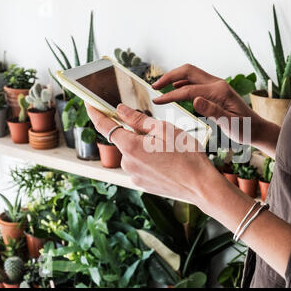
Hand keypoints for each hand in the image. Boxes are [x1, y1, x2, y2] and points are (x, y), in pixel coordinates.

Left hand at [86, 103, 290, 278]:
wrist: (200, 185)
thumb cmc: (186, 154)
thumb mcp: (164, 129)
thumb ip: (138, 119)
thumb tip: (120, 110)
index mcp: (130, 146)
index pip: (105, 126)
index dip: (96, 114)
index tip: (89, 105)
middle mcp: (127, 163)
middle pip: (125, 140)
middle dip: (137, 133)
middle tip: (160, 133)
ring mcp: (135, 176)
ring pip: (134, 154)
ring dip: (145, 148)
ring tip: (169, 150)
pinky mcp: (143, 185)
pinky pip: (142, 166)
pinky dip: (150, 161)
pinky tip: (168, 162)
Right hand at [152, 64, 279, 155]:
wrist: (257, 129)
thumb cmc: (245, 129)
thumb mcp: (229, 124)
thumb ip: (212, 111)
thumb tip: (194, 99)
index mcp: (219, 91)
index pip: (188, 90)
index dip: (170, 95)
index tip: (156, 102)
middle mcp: (217, 83)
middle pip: (188, 71)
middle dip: (169, 76)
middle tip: (154, 87)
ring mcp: (217, 85)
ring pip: (191, 74)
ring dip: (174, 78)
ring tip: (160, 87)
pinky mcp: (216, 90)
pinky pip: (196, 81)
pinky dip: (183, 82)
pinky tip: (176, 89)